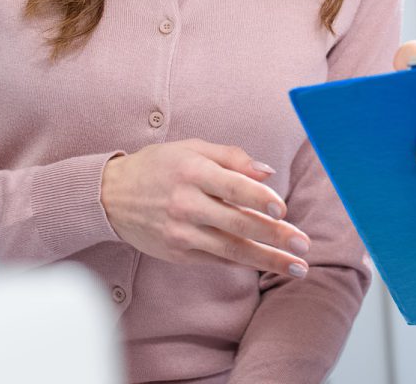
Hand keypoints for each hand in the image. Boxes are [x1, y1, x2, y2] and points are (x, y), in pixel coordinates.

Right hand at [101, 139, 310, 276]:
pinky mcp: (177, 252)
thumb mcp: (194, 148)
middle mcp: (186, 204)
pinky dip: (242, 262)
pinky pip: (216, 258)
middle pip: (237, 223)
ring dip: (267, 259)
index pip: (233, 187)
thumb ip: (232, 157)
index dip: (259, 200)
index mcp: (193, 172)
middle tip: (304, 245)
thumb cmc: (161, 165)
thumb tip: (267, 173)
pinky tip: (267, 264)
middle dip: (274, 237)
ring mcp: (180, 232)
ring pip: (231, 249)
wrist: (111, 195)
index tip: (284, 210)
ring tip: (296, 267)